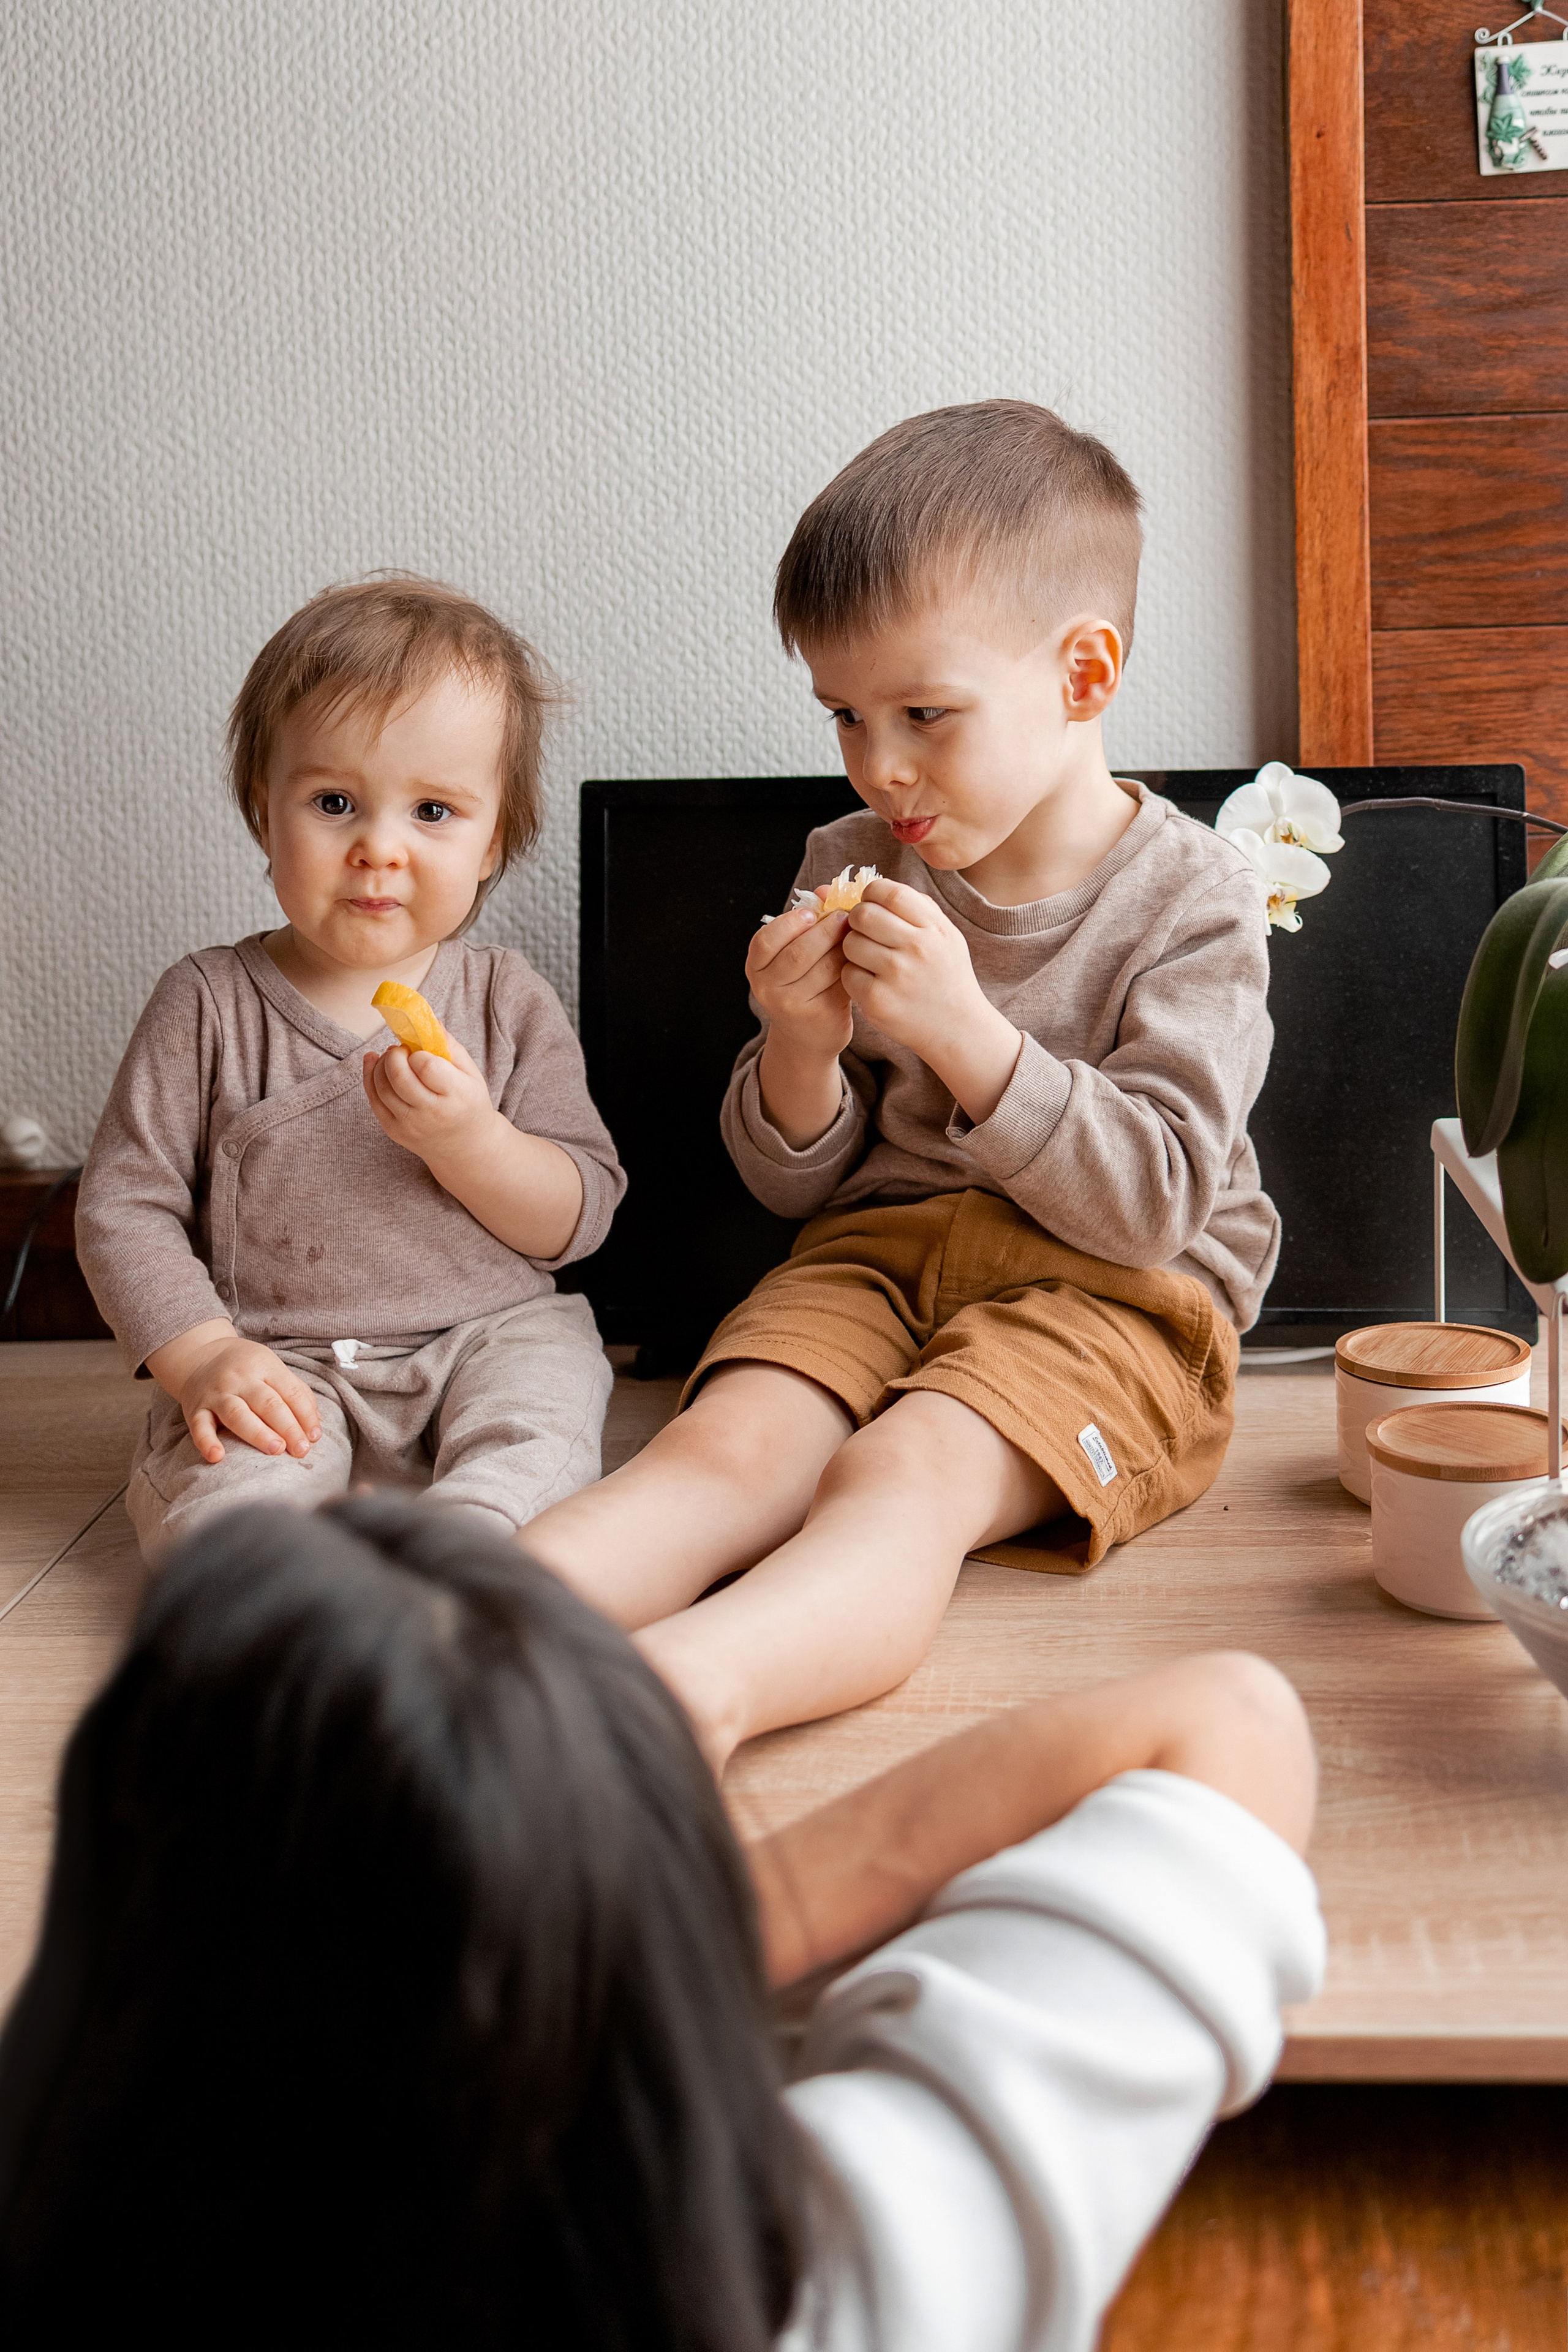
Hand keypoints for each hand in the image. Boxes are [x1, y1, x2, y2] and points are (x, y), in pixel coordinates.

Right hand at [145, 1319, 321, 1464]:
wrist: (199, 1355)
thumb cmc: (246, 1367)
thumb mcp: (272, 1369)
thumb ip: (296, 1394)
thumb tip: (315, 1428)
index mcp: (264, 1366)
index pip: (290, 1391)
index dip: (305, 1415)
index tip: (315, 1437)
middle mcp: (240, 1379)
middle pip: (267, 1403)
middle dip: (287, 1427)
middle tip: (301, 1449)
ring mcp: (217, 1394)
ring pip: (238, 1414)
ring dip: (258, 1433)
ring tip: (276, 1449)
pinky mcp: (195, 1409)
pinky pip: (200, 1426)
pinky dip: (206, 1442)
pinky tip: (217, 1456)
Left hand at [362, 1032, 498, 1169]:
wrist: (464, 1147)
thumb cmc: (469, 1103)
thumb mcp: (471, 1074)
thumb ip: (450, 1046)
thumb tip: (426, 1020)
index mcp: (457, 1096)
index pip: (426, 1066)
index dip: (418, 1054)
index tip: (421, 1053)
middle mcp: (432, 1113)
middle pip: (398, 1076)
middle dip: (394, 1054)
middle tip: (401, 1050)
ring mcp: (410, 1124)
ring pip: (381, 1086)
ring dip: (381, 1063)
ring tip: (393, 1057)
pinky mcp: (394, 1130)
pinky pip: (373, 1099)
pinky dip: (369, 1076)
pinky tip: (374, 1061)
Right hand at [745, 903, 853, 1058]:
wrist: (809, 1033)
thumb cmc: (804, 982)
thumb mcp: (795, 952)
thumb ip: (808, 921)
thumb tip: (826, 888)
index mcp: (756, 968)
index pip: (765, 941)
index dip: (790, 922)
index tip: (812, 912)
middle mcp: (768, 990)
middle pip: (798, 953)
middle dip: (825, 930)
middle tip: (844, 916)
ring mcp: (792, 1006)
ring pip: (823, 967)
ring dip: (843, 945)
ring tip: (855, 933)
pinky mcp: (820, 1016)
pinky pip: (840, 982)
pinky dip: (852, 965)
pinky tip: (860, 956)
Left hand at [843, 879, 1022, 1125]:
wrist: (958, 1028)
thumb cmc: (945, 975)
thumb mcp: (945, 935)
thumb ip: (915, 907)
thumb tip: (868, 885)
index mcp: (934, 927)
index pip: (889, 892)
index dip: (872, 894)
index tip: (871, 904)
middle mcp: (917, 948)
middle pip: (863, 914)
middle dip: (856, 920)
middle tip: (864, 932)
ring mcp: (897, 975)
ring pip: (850, 943)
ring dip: (853, 949)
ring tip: (869, 960)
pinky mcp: (878, 1001)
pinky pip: (847, 974)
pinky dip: (853, 977)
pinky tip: (870, 983)